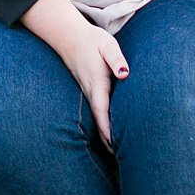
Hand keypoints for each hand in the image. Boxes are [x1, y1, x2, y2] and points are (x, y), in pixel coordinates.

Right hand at [22, 0, 128, 146]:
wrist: (69, 36)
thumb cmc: (92, 40)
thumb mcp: (107, 44)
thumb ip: (116, 58)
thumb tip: (124, 73)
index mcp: (96, 82)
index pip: (102, 110)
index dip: (107, 128)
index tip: (114, 145)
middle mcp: (89, 90)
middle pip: (99, 119)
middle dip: (107, 139)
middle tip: (120, 158)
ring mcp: (86, 91)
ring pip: (96, 117)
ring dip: (104, 134)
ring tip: (117, 153)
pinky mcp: (86, 90)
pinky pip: (95, 111)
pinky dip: (101, 124)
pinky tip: (109, 133)